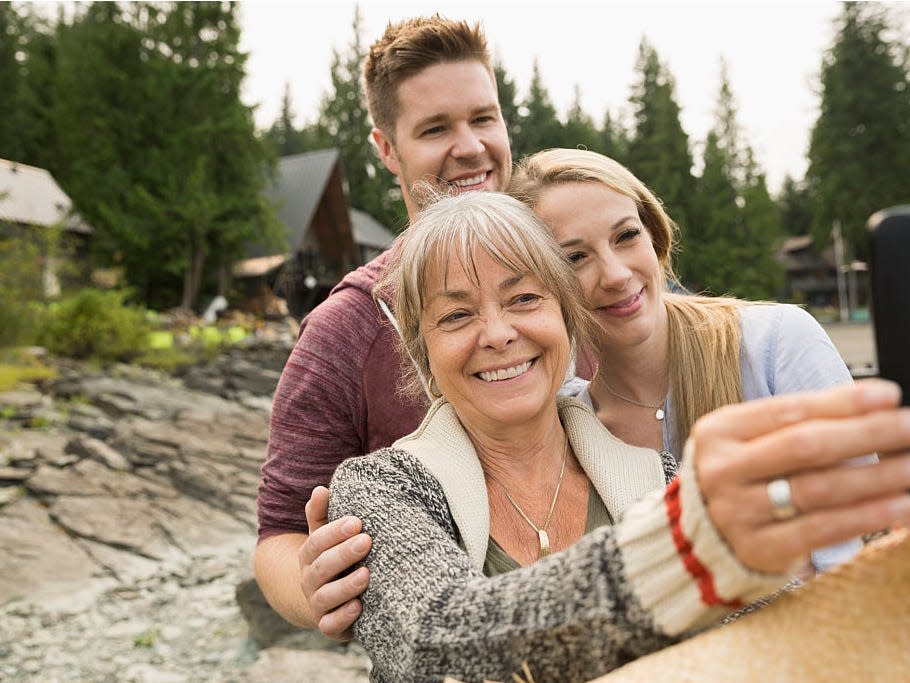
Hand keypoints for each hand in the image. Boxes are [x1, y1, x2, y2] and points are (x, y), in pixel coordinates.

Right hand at [299, 486, 371, 640]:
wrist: (324, 601)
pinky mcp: (328, 625)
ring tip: (367, 575)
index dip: (335, 532)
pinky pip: (330, 625)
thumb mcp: (324, 536)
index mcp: (309, 556)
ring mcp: (317, 604)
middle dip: (344, 554)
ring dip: (346, 586)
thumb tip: (320, 489)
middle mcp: (309, 580)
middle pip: (322, 567)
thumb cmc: (332, 560)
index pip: (316, 542)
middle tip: (366, 541)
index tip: (357, 522)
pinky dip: (343, 617)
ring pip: (326, 596)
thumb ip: (321, 514)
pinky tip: (358, 607)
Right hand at [691, 379, 909, 574]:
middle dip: (866, 434)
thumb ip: (803, 421)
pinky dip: (867, 516)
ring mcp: (736, 512)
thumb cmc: (743, 479)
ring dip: (877, 477)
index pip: (788, 410)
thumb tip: (878, 401)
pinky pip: (822, 530)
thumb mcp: (754, 440)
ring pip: (818, 489)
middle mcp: (722, 470)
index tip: (889, 396)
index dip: (842, 403)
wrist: (703, 537)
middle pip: (804, 446)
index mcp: (719, 432)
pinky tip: (901, 506)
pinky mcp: (757, 549)